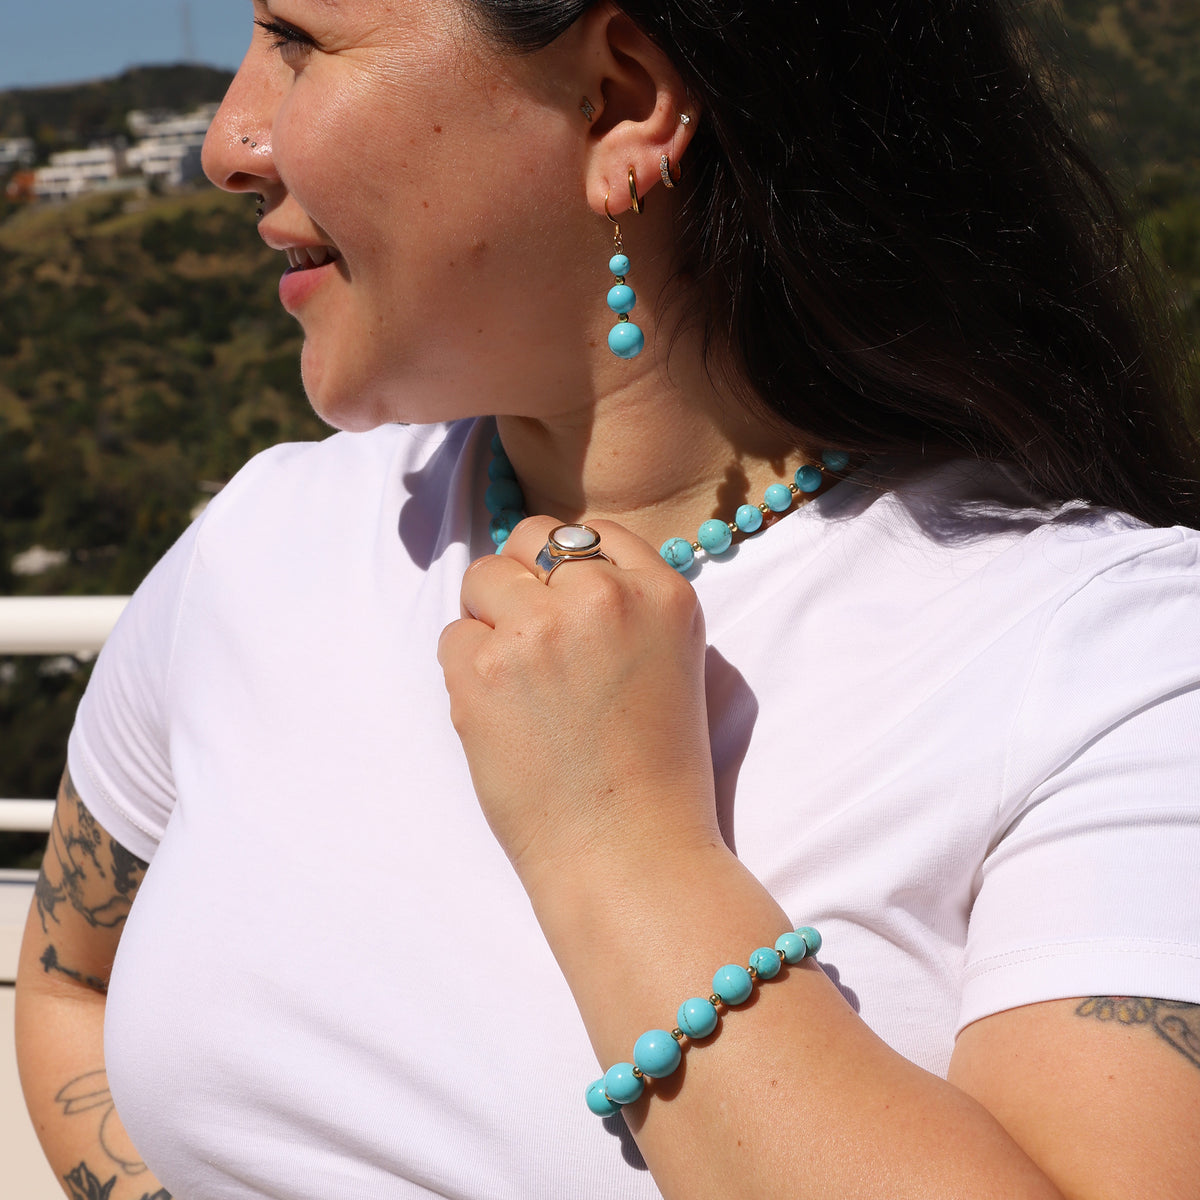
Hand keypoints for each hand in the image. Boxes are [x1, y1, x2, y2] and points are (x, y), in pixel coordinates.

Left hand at [438, 517, 720, 897]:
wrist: (629, 856)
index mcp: (663, 592)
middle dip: (523, 580)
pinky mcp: (483, 669)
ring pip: (480, 578)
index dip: (568, 566)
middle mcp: (603, 595)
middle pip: (529, 539)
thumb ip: (630, 606)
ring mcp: (539, 628)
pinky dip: (466, 671)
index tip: (563, 606)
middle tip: (533, 641)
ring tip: (518, 683)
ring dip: (489, 620)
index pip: (592, 530)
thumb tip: (560, 570)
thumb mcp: (675, 663)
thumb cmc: (655, 773)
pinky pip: (452, 637)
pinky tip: (501, 717)